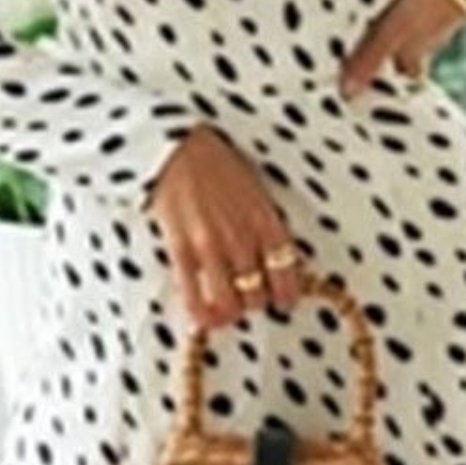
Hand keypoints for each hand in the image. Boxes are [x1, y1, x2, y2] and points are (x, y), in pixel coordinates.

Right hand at [147, 125, 306, 330]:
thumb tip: (275, 259)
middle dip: (255, 301)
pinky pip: (194, 297)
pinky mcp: (181, 249)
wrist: (178, 146)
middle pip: (258, 295)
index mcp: (265, 220)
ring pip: (229, 304)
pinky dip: (202, 314)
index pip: (286, 272)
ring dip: (230, 312)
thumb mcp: (256, 189)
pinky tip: (204, 317)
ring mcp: (210, 246)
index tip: (283, 301)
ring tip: (226, 309)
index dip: (287, 295)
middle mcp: (241, 237)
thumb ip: (266, 224)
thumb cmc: (218, 163)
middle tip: (248, 297)